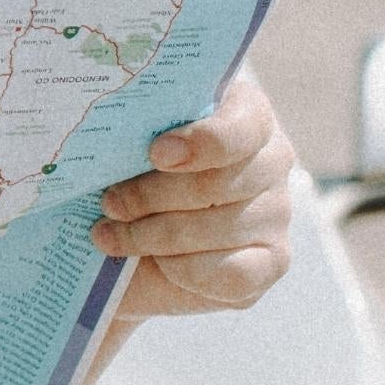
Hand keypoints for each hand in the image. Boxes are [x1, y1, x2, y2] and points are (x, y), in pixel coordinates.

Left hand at [94, 69, 294, 319]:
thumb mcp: (128, 137)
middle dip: (150, 196)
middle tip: (109, 203)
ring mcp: (276, 211)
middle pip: (216, 183)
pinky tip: (153, 262)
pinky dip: (182, 270)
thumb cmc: (128, 168)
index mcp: (244, 110)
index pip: (242, 125)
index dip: (201, 142)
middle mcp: (271, 158)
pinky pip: (232, 273)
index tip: (156, 153)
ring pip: (215, 230)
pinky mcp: (272, 260)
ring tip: (108, 234)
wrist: (132, 231)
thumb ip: (134, 124)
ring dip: (151, 235)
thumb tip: (115, 130)